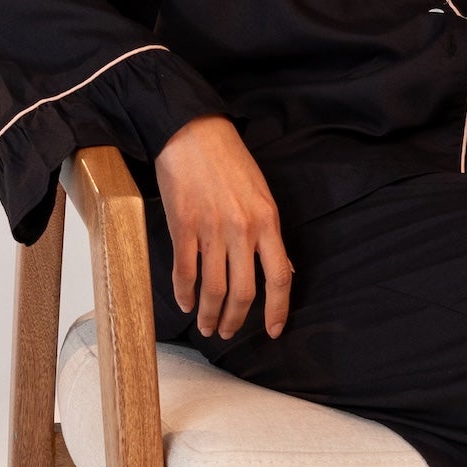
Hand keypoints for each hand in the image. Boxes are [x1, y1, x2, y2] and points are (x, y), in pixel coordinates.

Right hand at [153, 115, 291, 340]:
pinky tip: (185, 303)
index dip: (279, 309)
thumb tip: (284, 270)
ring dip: (209, 314)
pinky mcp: (182, 226)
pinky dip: (184, 293)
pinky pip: (185, 271)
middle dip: (236, 320)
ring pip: (213, 288)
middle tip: (227, 333)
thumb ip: (271, 235)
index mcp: (268, 221)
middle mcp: (242, 230)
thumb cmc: (230, 162)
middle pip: (244, 292)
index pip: (280, 276)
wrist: (192, 133)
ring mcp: (211, 230)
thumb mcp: (263, 195)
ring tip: (206, 326)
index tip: (275, 330)